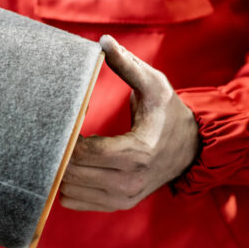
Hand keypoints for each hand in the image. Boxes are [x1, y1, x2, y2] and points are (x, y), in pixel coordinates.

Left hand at [59, 35, 198, 211]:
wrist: (191, 150)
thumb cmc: (169, 114)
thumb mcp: (154, 85)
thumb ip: (127, 65)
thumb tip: (104, 41)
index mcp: (138, 153)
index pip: (85, 152)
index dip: (67, 137)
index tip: (65, 120)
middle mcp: (129, 182)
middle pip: (72, 172)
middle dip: (58, 151)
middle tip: (57, 132)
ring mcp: (122, 198)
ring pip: (68, 189)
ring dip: (59, 168)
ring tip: (64, 146)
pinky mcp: (115, 205)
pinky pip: (73, 200)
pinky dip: (66, 183)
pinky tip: (72, 163)